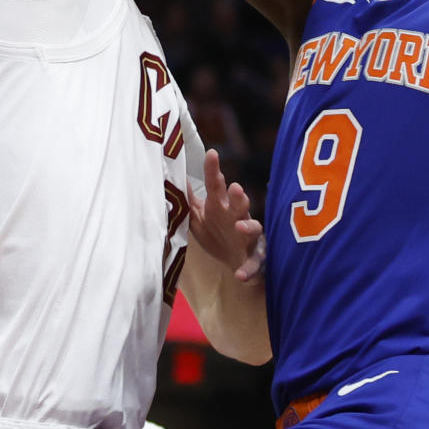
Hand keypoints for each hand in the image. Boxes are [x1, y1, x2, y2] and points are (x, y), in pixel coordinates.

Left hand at [187, 150, 264, 282]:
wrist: (238, 263)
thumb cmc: (218, 233)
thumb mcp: (200, 217)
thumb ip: (189, 200)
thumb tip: (174, 178)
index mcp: (221, 207)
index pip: (216, 186)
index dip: (214, 171)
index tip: (211, 153)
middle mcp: (237, 218)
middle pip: (238, 204)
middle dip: (237, 197)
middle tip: (235, 188)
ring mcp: (248, 238)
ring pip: (252, 229)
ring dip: (247, 227)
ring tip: (240, 226)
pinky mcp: (254, 259)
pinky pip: (253, 265)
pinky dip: (248, 270)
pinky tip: (240, 275)